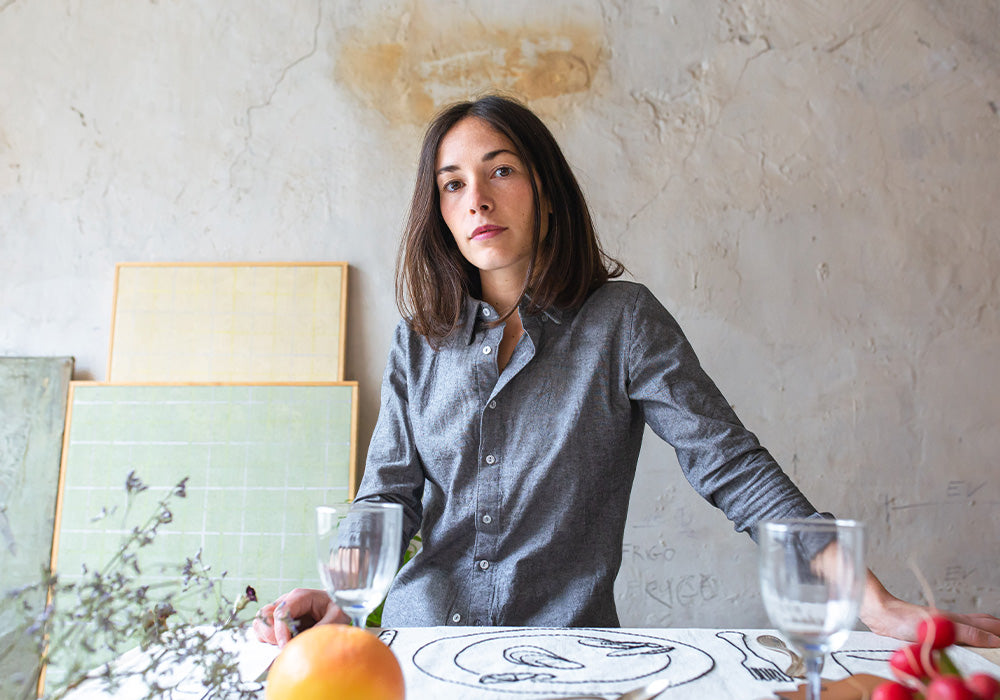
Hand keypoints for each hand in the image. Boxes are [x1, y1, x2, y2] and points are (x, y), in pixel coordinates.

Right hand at [252, 588, 348, 646]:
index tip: (285, 647)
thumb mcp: (337, 617)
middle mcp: (286, 601)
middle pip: (264, 615)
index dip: (280, 631)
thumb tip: (303, 644)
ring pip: (260, 622)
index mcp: (300, 596)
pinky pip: (262, 631)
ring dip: (267, 637)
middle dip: (271, 634)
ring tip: (283, 645)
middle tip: (285, 645)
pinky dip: (266, 640)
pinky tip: (281, 645)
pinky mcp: (277, 621)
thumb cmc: (338, 609)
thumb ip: (321, 627)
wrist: (339, 607)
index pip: (281, 612)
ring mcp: (280, 610)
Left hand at [861, 571, 999, 646]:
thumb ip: (969, 634)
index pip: (988, 625)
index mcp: (959, 621)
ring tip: (992, 639)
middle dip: (996, 630)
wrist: (880, 614)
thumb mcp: (943, 627)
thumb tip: (995, 640)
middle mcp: (953, 621)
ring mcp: (942, 625)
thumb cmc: (906, 619)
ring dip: (983, 632)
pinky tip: (962, 642)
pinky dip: (966, 636)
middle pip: (981, 623)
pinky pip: (954, 634)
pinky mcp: (930, 632)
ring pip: (969, 626)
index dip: (999, 633)